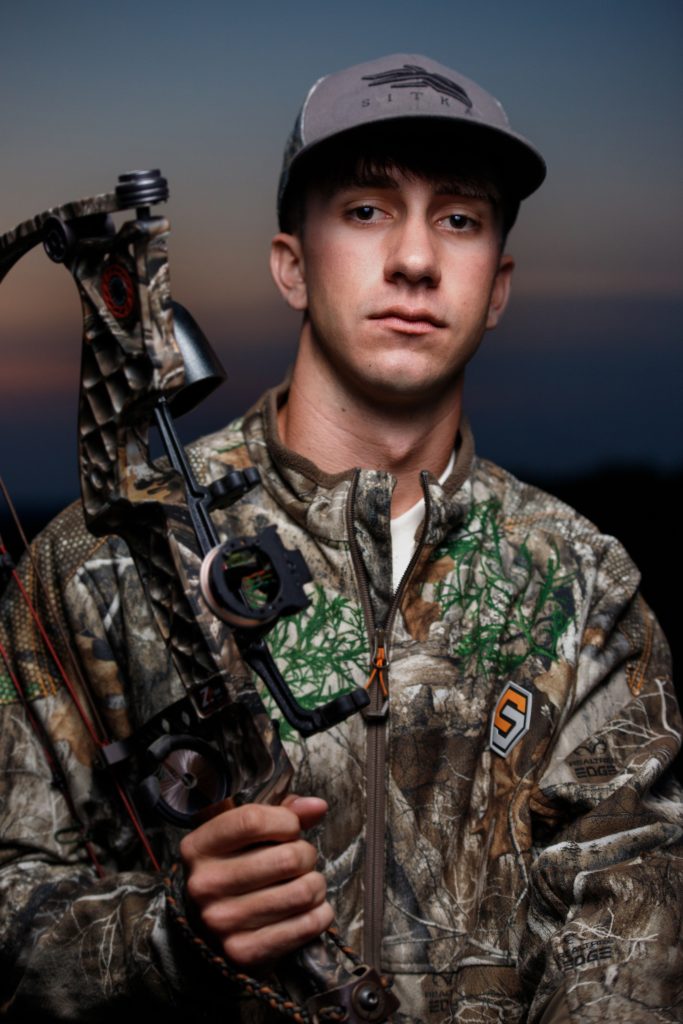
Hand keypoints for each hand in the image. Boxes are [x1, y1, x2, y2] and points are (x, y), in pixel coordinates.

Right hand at [179, 795, 333, 965]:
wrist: (211, 931)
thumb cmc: (236, 869)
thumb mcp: (246, 836)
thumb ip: (282, 813)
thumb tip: (317, 806)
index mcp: (198, 847)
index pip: (252, 821)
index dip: (286, 820)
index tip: (292, 828)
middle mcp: (204, 885)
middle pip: (286, 858)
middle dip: (306, 855)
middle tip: (301, 860)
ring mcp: (222, 922)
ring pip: (302, 892)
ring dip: (315, 885)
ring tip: (306, 884)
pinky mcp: (244, 952)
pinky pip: (306, 925)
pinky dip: (320, 914)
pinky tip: (309, 909)